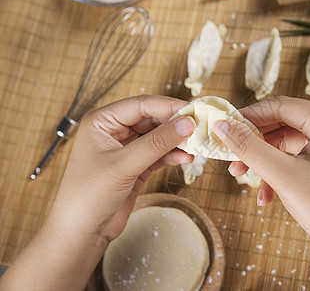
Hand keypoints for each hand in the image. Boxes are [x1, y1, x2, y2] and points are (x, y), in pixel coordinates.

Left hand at [52, 95, 195, 241]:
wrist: (82, 232)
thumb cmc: (89, 195)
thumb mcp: (124, 165)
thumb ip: (157, 143)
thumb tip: (187, 122)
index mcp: (102, 121)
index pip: (141, 105)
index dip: (168, 106)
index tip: (193, 109)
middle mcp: (114, 131)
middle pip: (152, 119)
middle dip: (175, 124)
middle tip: (200, 127)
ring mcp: (126, 149)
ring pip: (158, 137)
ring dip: (177, 141)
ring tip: (196, 145)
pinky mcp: (136, 166)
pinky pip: (159, 154)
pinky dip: (173, 155)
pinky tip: (186, 158)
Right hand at [213, 96, 309, 289]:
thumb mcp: (281, 174)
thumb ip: (248, 146)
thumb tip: (221, 125)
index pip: (280, 106)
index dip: (249, 115)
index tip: (225, 127)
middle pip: (285, 123)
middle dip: (256, 142)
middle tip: (232, 157)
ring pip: (291, 142)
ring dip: (266, 159)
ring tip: (244, 177)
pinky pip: (302, 157)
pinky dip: (282, 171)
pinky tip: (267, 195)